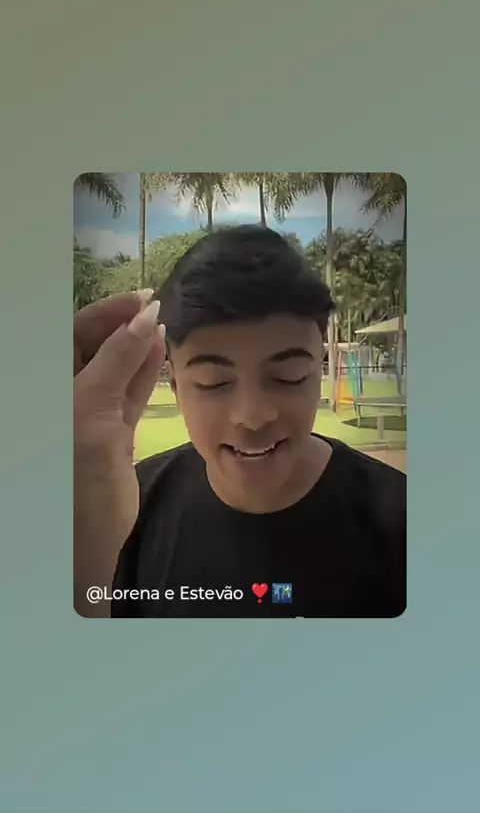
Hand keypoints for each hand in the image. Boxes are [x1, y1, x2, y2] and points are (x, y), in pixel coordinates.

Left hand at [74, 291, 164, 614]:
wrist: (88, 537)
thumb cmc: (76, 469)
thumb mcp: (92, 405)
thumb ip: (119, 359)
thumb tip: (148, 315)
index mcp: (48, 384)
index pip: (71, 331)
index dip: (105, 311)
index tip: (143, 297)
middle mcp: (65, 392)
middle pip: (92, 345)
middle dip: (122, 324)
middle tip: (157, 306)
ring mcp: (89, 412)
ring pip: (114, 366)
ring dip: (137, 344)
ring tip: (164, 321)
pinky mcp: (113, 431)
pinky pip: (129, 390)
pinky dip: (145, 370)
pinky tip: (162, 349)